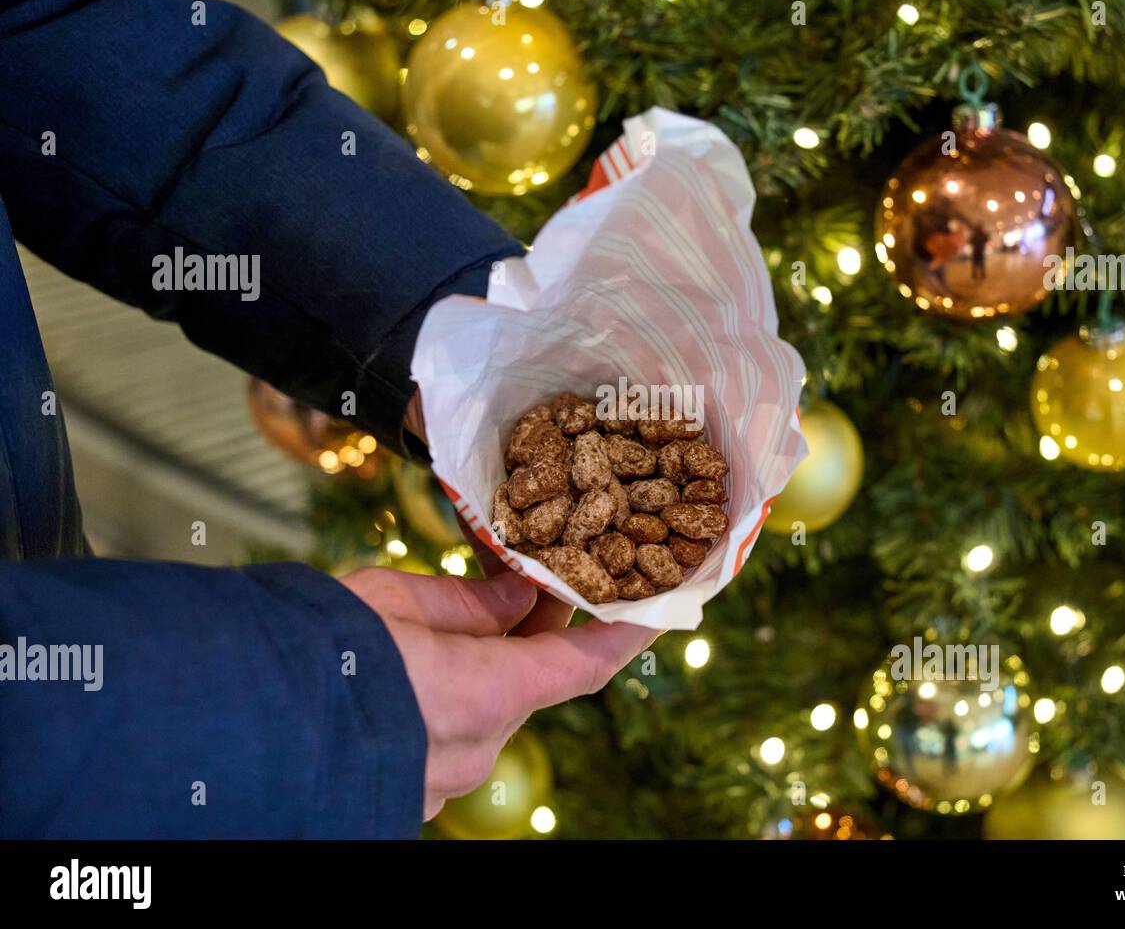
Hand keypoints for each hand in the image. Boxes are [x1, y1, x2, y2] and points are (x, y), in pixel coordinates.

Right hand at [340, 565, 657, 819]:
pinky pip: (442, 734)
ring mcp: (438, 779)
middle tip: (530, 574)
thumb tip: (523, 595)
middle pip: (526, 683)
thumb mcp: (396, 600)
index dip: (626, 633)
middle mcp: (474, 749)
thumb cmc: (310, 648)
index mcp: (485, 696)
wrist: (224, 719)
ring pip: (480, 709)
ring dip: (481, 663)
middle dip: (532, 632)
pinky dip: (445, 695)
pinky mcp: (403, 789)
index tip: (661, 607)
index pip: (582, 665)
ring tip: (452, 610)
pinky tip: (411, 662)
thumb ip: (472, 603)